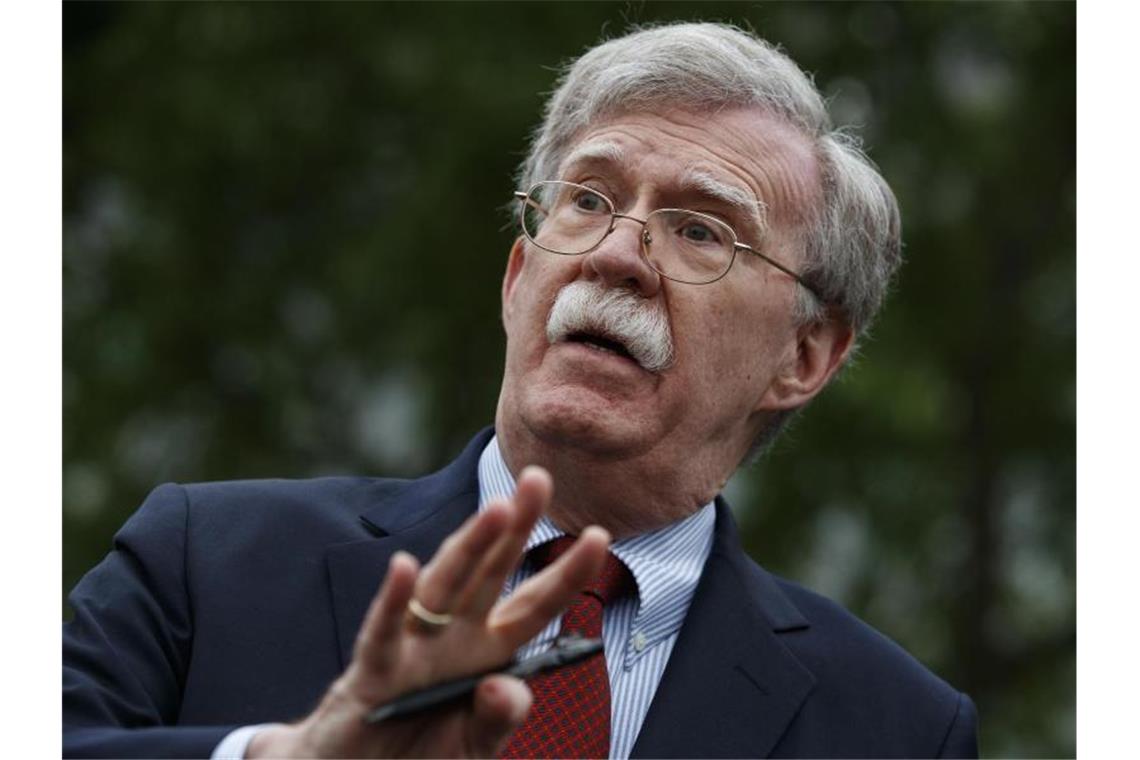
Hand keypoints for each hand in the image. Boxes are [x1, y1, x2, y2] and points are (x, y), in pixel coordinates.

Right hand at [248, 466, 609, 757]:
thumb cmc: (422, 754)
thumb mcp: (475, 743)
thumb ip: (498, 719)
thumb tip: (509, 689)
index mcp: (488, 650)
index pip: (535, 605)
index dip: (567, 573)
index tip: (600, 534)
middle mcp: (453, 637)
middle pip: (490, 573)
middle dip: (515, 527)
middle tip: (539, 477)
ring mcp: (414, 648)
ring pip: (444, 587)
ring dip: (468, 548)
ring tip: (497, 510)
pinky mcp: (373, 672)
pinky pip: (384, 633)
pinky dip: (393, 602)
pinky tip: (404, 568)